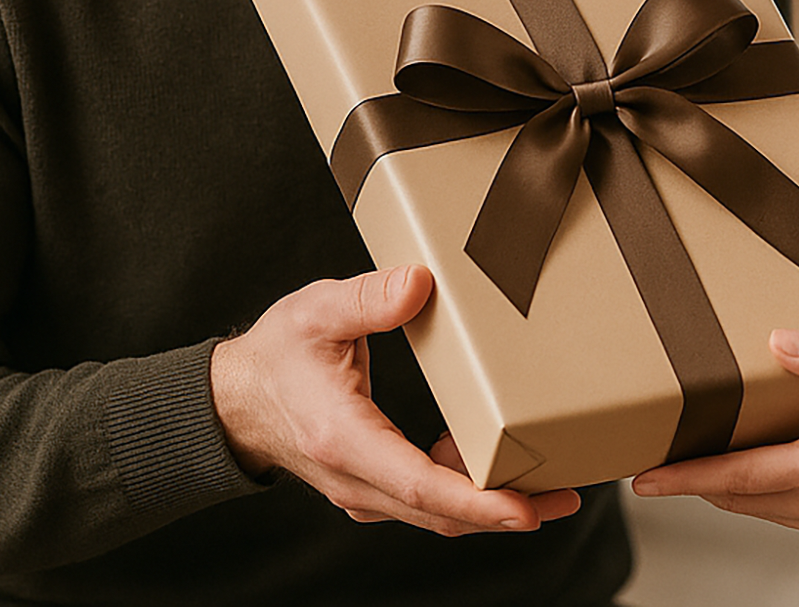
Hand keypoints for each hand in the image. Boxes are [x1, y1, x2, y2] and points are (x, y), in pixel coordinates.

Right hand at [209, 265, 580, 533]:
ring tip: (545, 482)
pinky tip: (490, 461)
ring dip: (489, 504)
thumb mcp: (316, 311)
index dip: (478, 501)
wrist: (233, 399)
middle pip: (441, 512)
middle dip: (507, 510)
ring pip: (435, 513)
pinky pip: (422, 499)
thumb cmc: (276, 354)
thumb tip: (418, 285)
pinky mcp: (369, 485)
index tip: (525, 509)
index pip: (422, 485)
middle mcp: (355, 479)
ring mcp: (362, 489)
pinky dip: (462, 491)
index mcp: (346, 440)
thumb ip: (368, 297)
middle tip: (565, 496)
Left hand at [632, 327, 798, 541]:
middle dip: (690, 482)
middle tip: (643, 461)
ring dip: (721, 485)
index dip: (687, 476)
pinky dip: (756, 487)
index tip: (642, 475)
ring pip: (762, 506)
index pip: (741, 477)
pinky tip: (744, 461)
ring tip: (682, 456)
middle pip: (741, 497)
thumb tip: (780, 341)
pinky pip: (789, 506)